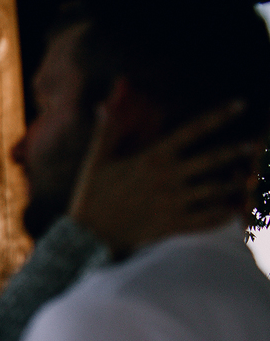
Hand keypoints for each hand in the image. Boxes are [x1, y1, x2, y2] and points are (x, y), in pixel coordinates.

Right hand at [68, 99, 260, 256]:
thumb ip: (106, 133)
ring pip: (215, 190)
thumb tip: (103, 105)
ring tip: (244, 179)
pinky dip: (223, 214)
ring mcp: (173, 202)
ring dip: (233, 183)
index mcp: (152, 158)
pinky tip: (231, 210)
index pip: (192, 130)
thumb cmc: (91, 195)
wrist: (88, 235)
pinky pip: (207, 219)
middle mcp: (167, 178)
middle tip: (252, 146)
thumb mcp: (96, 161)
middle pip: (213, 159)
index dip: (219, 116)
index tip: (240, 105)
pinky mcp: (173, 224)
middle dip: (236, 151)